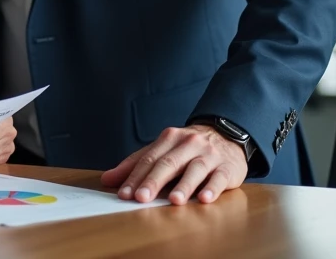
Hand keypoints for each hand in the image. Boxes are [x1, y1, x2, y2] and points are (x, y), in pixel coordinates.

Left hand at [101, 125, 247, 204]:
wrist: (226, 135)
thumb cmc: (187, 148)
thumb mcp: (162, 150)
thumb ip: (136, 164)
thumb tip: (107, 179)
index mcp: (169, 138)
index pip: (149, 159)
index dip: (135, 176)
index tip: (124, 194)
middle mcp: (189, 144)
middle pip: (169, 163)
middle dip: (154, 181)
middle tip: (141, 198)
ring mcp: (209, 155)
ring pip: (195, 169)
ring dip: (184, 186)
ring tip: (173, 200)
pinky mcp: (227, 167)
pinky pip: (219, 177)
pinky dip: (212, 188)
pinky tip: (204, 198)